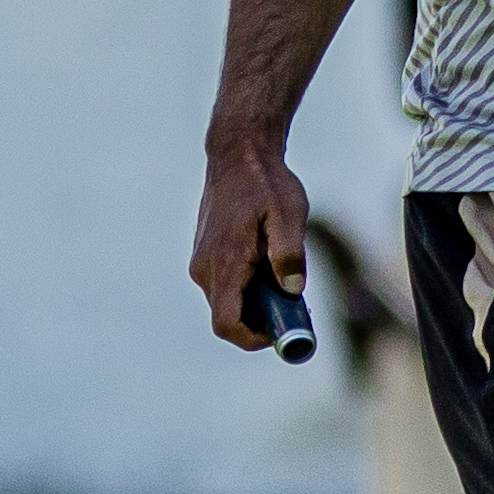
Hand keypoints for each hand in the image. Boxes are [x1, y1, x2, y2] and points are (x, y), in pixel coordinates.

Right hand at [192, 134, 316, 349]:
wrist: (238, 155)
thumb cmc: (267, 183)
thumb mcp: (288, 214)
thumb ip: (290, 253)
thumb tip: (293, 289)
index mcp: (225, 263)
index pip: (227, 323)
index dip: (252, 339)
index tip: (279, 333)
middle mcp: (205, 269)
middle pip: (229, 316)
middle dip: (260, 319)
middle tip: (291, 304)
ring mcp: (201, 263)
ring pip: (227, 301)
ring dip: (254, 301)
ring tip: (280, 274)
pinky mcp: (203, 256)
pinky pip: (224, 286)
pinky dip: (246, 287)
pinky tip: (266, 262)